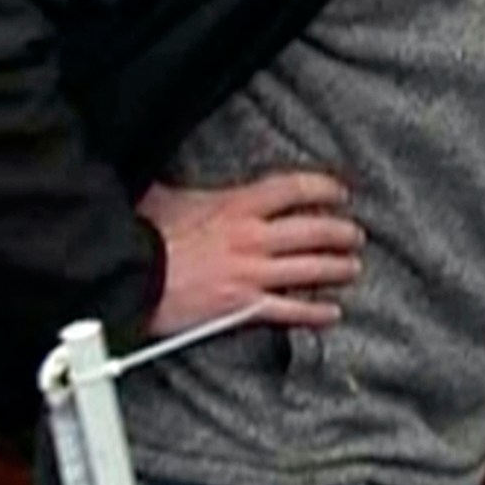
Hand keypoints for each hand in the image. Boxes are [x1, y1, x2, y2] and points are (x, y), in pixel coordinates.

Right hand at [138, 171, 362, 334]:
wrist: (128, 278)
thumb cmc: (143, 239)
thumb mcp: (162, 196)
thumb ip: (177, 185)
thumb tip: (168, 172)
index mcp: (236, 205)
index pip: (293, 189)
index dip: (324, 189)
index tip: (339, 192)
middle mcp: (252, 237)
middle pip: (313, 231)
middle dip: (342, 233)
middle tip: (355, 235)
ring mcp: (251, 273)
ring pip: (309, 270)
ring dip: (337, 269)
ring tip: (352, 268)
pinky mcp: (243, 306)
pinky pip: (290, 310)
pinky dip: (315, 312)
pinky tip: (330, 313)